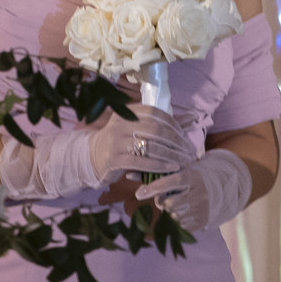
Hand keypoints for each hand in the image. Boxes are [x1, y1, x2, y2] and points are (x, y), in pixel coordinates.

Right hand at [0, 111, 192, 201]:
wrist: (90, 159)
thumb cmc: (119, 145)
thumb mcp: (130, 129)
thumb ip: (150, 126)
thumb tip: (180, 131)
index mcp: (126, 112)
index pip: (156, 114)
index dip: (174, 126)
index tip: (185, 137)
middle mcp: (120, 123)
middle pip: (157, 129)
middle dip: (177, 142)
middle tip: (189, 152)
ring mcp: (116, 140)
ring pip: (151, 145)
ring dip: (172, 155)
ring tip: (184, 161)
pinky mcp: (114, 158)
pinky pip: (142, 161)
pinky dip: (160, 165)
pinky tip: (172, 169)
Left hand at [136, 147, 252, 232]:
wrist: (221, 187)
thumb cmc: (191, 178)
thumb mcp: (178, 171)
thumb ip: (154, 174)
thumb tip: (128, 175)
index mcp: (193, 177)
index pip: (172, 182)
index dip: (154, 187)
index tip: (138, 193)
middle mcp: (200, 193)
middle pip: (170, 203)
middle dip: (161, 203)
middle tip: (162, 200)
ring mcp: (203, 208)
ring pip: (174, 216)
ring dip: (168, 213)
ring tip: (173, 207)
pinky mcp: (203, 221)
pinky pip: (181, 227)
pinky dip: (174, 223)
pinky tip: (178, 215)